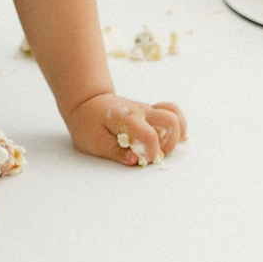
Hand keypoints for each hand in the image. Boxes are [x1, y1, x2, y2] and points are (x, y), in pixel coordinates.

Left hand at [66, 94, 186, 167]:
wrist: (86, 101)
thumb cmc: (87, 123)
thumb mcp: (94, 141)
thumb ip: (114, 152)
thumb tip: (135, 161)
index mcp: (127, 118)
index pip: (149, 134)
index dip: (152, 152)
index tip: (146, 160)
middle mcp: (141, 111)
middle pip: (171, 119)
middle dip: (171, 142)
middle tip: (159, 153)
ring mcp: (146, 110)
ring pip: (174, 113)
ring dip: (177, 132)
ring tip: (165, 146)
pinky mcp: (148, 112)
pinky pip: (170, 112)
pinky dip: (175, 125)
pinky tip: (169, 138)